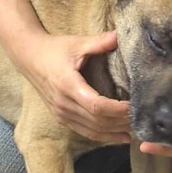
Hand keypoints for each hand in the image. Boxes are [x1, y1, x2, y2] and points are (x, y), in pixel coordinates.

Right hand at [14, 31, 130, 142]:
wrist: (28, 57)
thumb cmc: (54, 49)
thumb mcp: (77, 43)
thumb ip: (100, 42)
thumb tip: (121, 35)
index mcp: (68, 85)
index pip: (96, 106)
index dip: (117, 110)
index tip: (135, 106)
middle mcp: (63, 104)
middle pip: (97, 121)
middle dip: (121, 121)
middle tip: (143, 117)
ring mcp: (61, 113)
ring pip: (92, 130)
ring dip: (115, 131)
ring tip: (135, 128)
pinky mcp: (61, 117)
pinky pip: (85, 131)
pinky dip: (103, 136)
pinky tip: (120, 137)